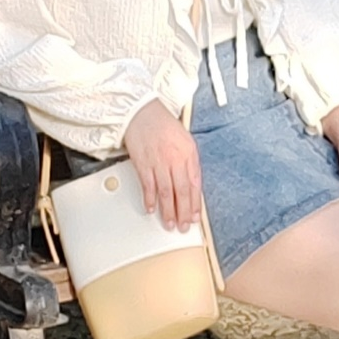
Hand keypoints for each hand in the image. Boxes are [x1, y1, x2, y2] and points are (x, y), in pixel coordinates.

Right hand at [124, 98, 202, 231]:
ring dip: (168, 210)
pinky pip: (148, 186)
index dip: (196, 203)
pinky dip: (150, 199)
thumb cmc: (164, 125)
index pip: (195, 183)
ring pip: (166, 192)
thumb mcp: (185, 140)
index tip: (196, 217)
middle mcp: (175, 159)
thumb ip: (189, 162)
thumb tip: (192, 184)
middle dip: (184, 212)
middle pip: (182, 191)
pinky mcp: (143, 164)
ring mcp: (159, 162)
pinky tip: (151, 209)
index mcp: (189, 153)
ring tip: (170, 223)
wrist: (142, 113)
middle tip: (184, 226)